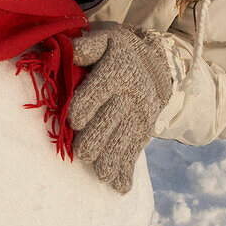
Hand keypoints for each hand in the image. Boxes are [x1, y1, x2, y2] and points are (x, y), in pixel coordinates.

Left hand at [69, 24, 172, 193]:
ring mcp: (139, 117)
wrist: (154, 63)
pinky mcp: (144, 132)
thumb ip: (87, 45)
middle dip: (95, 139)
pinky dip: (127, 171)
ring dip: (111, 160)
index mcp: (117, 71)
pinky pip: (135, 153)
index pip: (99, 91)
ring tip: (100, 173)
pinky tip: (118, 186)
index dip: (84, 107)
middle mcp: (131, 96)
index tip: (74, 119)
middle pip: (110, 122)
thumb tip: (71, 50)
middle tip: (82, 151)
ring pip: (123, 142)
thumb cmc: (117, 51)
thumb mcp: (104, 39)